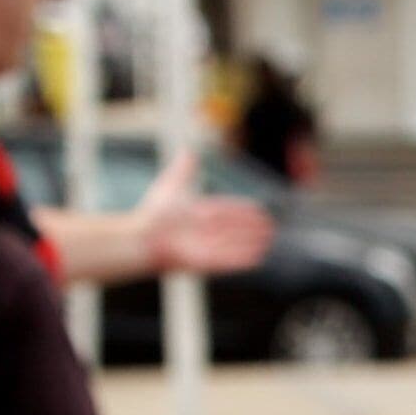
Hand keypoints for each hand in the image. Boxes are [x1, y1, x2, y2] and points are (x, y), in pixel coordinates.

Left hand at [135, 150, 274, 275]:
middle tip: (271, 227)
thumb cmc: (155, 214)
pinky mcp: (206, 263)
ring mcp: (206, 248)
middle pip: (234, 229)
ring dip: (253, 243)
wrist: (144, 238)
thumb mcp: (173, 186)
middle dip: (252, 228)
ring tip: (269, 242)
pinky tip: (259, 257)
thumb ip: (184, 170)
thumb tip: (189, 152)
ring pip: (235, 244)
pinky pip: (230, 261)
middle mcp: (204, 231)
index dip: (244, 212)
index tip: (260, 212)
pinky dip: (245, 258)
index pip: (227, 211)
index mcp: (199, 214)